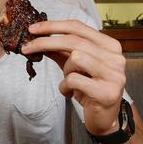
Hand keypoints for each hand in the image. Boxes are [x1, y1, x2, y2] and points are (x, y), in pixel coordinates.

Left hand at [21, 20, 125, 135]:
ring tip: (69, 81)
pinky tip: (70, 93)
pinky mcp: (107, 92)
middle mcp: (115, 57)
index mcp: (110, 45)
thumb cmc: (89, 89)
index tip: (33, 28)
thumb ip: (60, 50)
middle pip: (73, 40)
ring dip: (65, 70)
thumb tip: (38, 36)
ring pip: (75, 58)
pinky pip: (74, 80)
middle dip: (45, 42)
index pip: (78, 27)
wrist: (104, 118)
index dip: (53, 25)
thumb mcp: (74, 66)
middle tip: (27, 48)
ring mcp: (114, 75)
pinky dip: (64, 87)